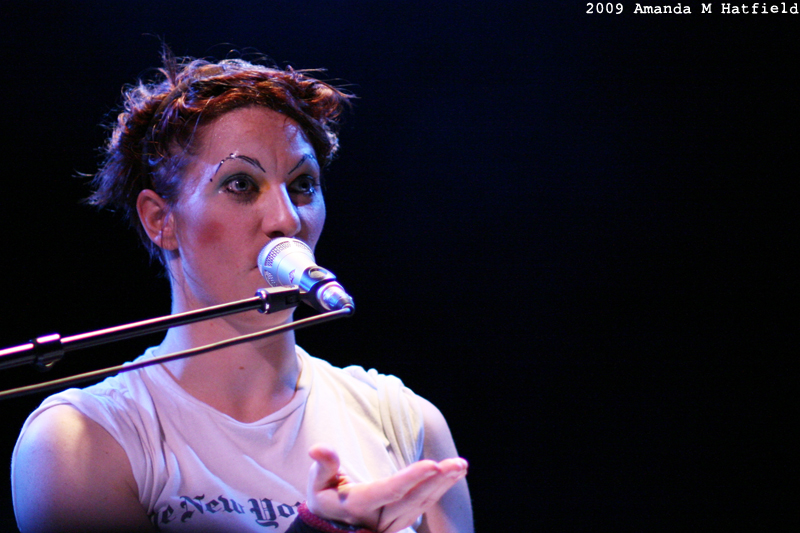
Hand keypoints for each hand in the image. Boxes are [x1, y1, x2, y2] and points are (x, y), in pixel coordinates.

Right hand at [305, 444, 467, 532]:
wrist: (328, 528)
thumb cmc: (324, 499)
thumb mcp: (318, 482)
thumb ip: (324, 465)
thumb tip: (318, 448)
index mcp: (358, 505)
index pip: (390, 491)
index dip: (412, 478)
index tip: (432, 464)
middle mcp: (379, 519)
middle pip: (413, 499)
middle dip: (437, 481)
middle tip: (457, 463)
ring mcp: (392, 524)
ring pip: (422, 504)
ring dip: (444, 485)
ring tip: (461, 466)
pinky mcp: (401, 522)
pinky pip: (424, 506)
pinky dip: (440, 491)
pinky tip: (453, 475)